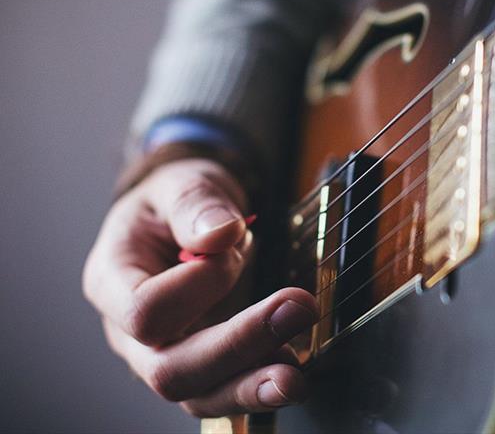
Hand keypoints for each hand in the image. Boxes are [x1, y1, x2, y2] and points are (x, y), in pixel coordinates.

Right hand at [83, 158, 316, 416]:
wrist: (185, 217)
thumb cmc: (174, 201)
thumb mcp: (181, 182)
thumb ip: (196, 203)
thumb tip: (221, 234)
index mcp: (112, 282)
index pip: (145, 311)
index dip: (198, 287)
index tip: (234, 247)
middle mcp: (128, 333)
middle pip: (170, 370)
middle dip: (238, 347)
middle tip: (298, 312)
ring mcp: (166, 355)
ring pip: (198, 396)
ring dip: (250, 389)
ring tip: (295, 379)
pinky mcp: (203, 365)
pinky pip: (225, 390)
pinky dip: (260, 384)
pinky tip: (294, 370)